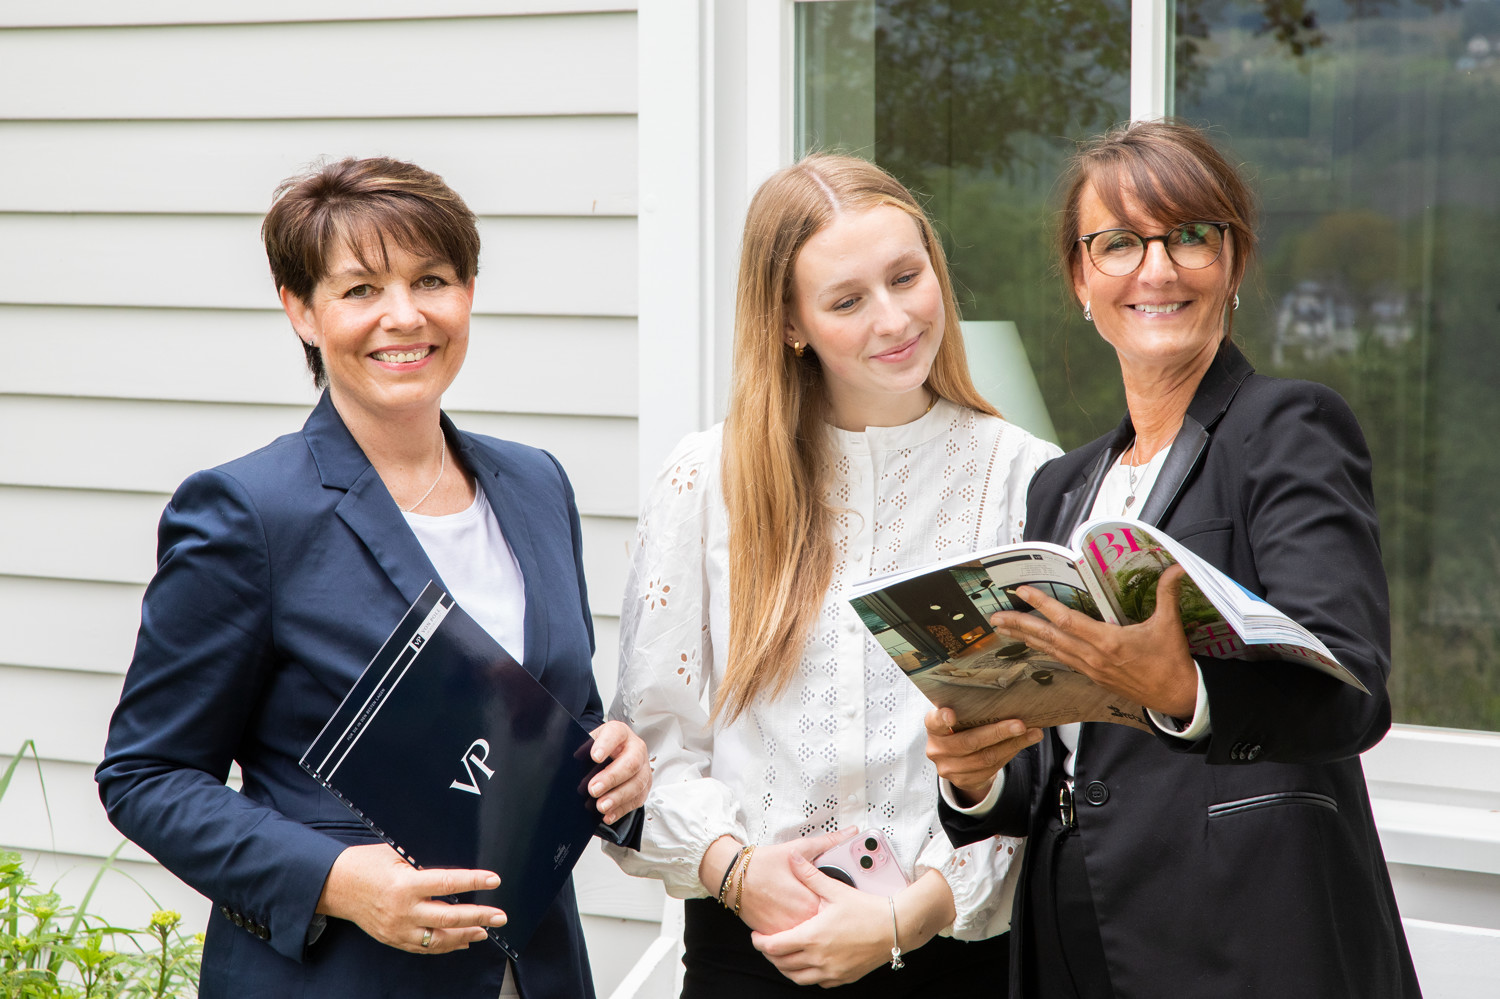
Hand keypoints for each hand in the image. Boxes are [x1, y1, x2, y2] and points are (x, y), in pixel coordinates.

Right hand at [316, 843, 504, 953]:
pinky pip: (424, 947)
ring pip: (439, 939)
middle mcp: (403, 910)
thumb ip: (423, 862)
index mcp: (404, 884)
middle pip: (449, 918)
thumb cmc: (366, 863)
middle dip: (479, 917)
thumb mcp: (396, 853)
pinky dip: (445, 946)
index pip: (446, 883)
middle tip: (500, 916)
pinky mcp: (393, 939)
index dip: (473, 881)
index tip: (494, 880)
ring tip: (486, 930)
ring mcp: (397, 929)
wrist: (335, 886)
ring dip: (466, 935)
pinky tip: (462, 941)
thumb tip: (454, 866)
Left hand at [587, 720, 651, 824]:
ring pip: (637, 783)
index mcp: (620, 733)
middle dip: (612, 777)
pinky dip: (622, 809)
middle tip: (593, 789)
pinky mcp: (645, 786)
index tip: (595, 756)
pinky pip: (637, 800)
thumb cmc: (600, 749)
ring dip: (618, 797)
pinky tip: (609, 814)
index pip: (615, 734)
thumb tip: (565, 762)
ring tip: (601, 806)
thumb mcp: (590, 743)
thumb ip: (582, 750)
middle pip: (631, 762)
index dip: (606, 745)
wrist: (615, 755)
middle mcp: (635, 748)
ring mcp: (643, 768)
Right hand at [698, 828, 859, 934]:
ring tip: (806, 914)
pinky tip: (793, 920)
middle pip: (822, 925)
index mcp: (810, 900)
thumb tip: (851, 831)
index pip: (835, 909)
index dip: (837, 904)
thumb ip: (829, 842)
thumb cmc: (764, 862)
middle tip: (823, 908)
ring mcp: (785, 931)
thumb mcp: (799, 848)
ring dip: (810, 928)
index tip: (837, 899)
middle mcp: (799, 920)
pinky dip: (793, 933)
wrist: (733, 875)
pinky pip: (789, 940)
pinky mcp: (772, 936)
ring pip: (806, 936)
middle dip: (825, 918)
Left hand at [751, 858, 952, 987]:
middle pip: (782, 964)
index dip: (760, 942)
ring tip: (783, 955)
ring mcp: (831, 971)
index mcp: (812, 937)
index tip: (756, 936)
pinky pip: (818, 983)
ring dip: (786, 968)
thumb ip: (810, 874)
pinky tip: (808, 963)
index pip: (774, 946)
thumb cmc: (867, 908)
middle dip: (770, 955)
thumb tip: (793, 857)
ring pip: (797, 978)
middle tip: (767, 944)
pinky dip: (807, 975)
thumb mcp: (835, 889)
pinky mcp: (844, 978)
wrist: (896, 927)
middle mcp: (819, 959)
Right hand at [924, 708, 1040, 804]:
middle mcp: (937, 749)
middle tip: (1020, 725)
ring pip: (986, 758)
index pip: (935, 722)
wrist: (956, 759)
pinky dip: (1010, 753)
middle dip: (998, 733)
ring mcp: (949, 768)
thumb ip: (971, 712)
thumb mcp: (959, 719)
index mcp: (934, 728)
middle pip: (970, 742)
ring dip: (1012, 744)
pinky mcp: (964, 781)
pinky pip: (992, 769)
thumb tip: (1007, 702)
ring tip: (1032, 733)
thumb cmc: (961, 729)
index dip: (942, 718)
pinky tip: (1023, 743)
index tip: (951, 714)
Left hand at [990, 565, 1197, 717]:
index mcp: (1108, 641)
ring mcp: (1091, 669)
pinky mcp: (1093, 677)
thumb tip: (1177, 567)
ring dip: (1026, 638)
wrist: (1177, 697)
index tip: (1022, 591)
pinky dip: (1044, 649)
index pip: (1066, 620)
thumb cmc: (1172, 661)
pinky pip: (1062, 660)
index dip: (1042, 604)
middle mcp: (1093, 656)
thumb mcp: (1170, 625)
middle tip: (995, 616)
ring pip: (1051, 650)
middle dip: (1020, 625)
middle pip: (1049, 637)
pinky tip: (1033, 643)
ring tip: (1003, 628)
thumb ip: (1167, 593)